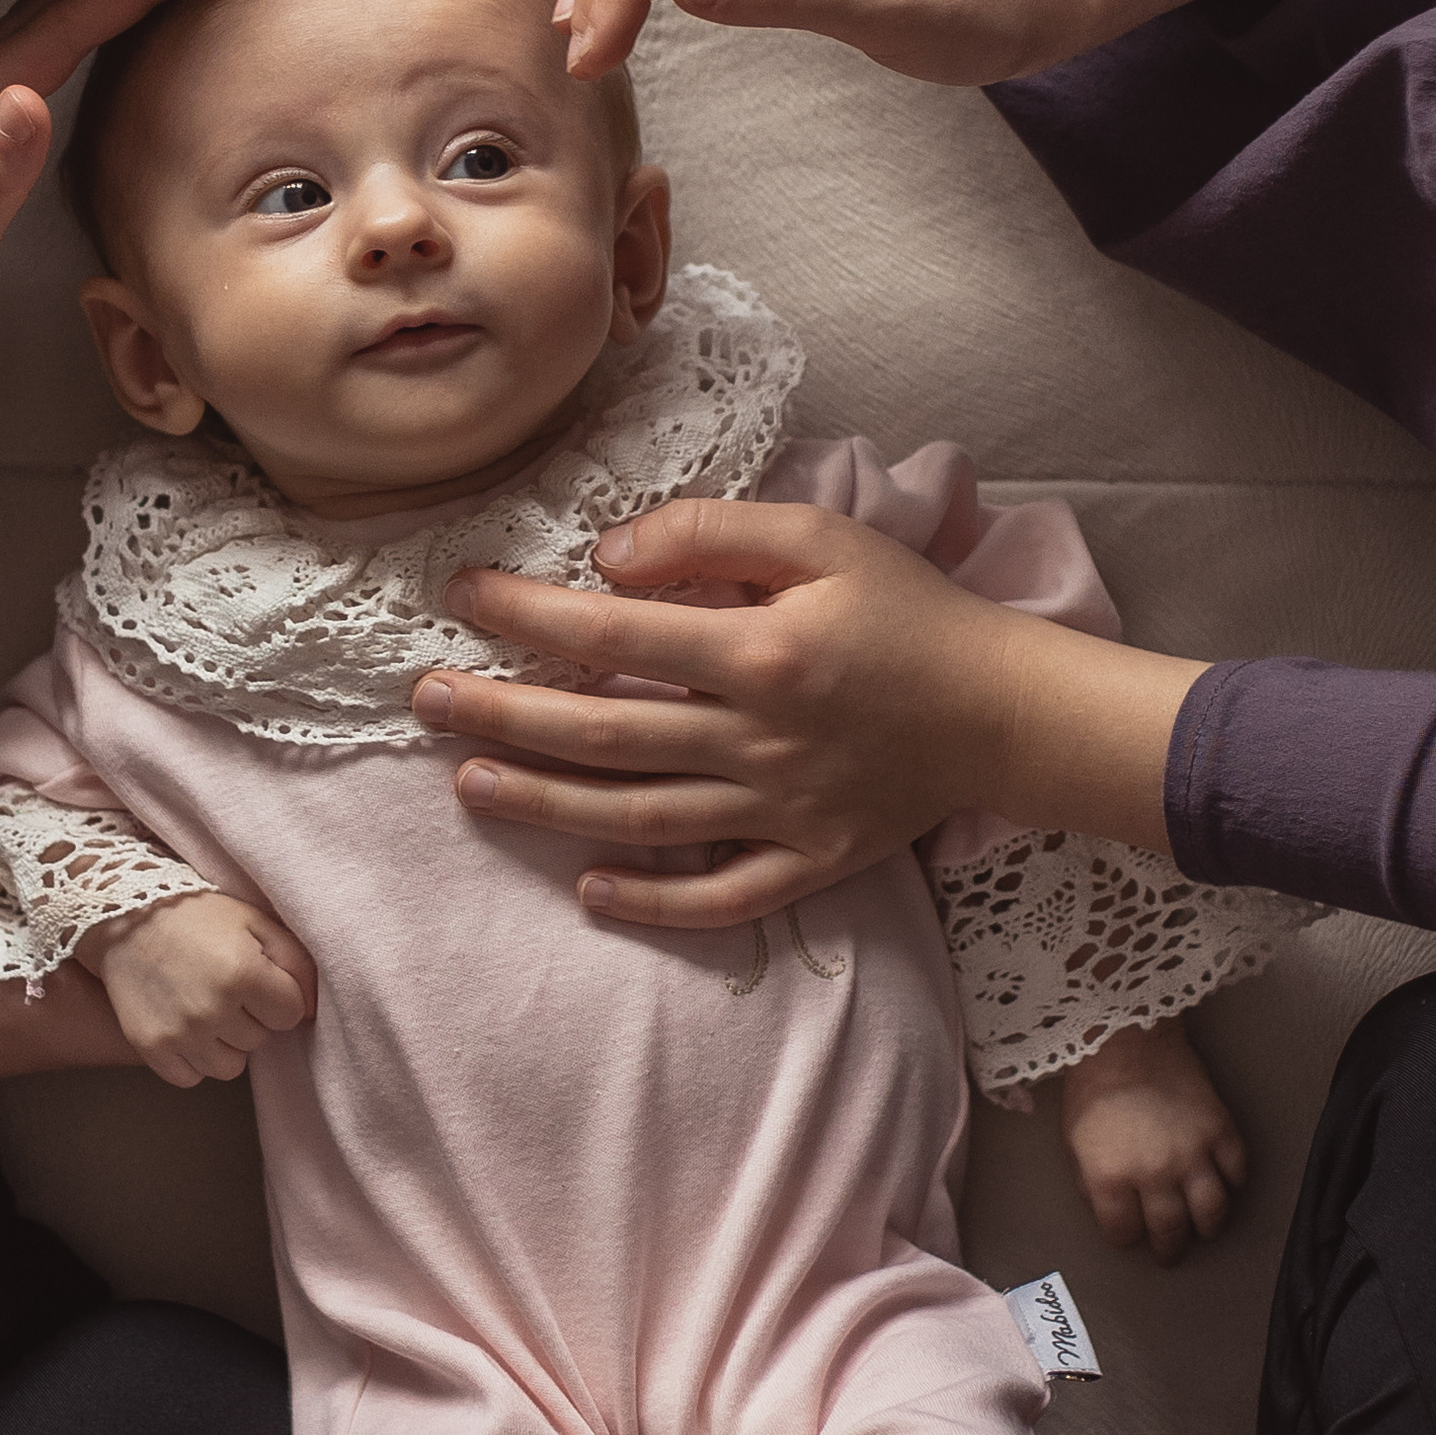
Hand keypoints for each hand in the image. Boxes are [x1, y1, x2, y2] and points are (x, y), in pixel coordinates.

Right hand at [85, 888, 316, 1087]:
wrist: (125, 915)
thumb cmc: (198, 916)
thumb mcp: (256, 922)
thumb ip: (296, 963)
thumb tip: (312, 1010)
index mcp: (243, 974)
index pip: (290, 1015)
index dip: (277, 996)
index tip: (257, 978)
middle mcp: (211, 1009)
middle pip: (260, 1040)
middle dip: (251, 1016)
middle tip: (224, 985)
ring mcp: (179, 1032)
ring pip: (230, 1066)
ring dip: (225, 1042)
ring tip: (207, 1008)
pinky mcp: (151, 1047)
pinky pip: (191, 1077)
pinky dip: (193, 1058)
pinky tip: (186, 1026)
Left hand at [410, 497, 1061, 931]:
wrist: (1008, 710)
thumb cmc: (913, 612)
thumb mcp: (824, 537)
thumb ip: (713, 532)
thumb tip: (608, 558)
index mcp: (759, 654)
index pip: (611, 637)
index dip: (525, 616)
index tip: (462, 596)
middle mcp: (757, 741)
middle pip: (602, 734)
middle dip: (502, 716)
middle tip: (427, 700)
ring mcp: (780, 812)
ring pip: (637, 817)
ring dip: (543, 805)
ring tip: (467, 786)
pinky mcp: (809, 861)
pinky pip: (717, 897)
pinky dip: (650, 902)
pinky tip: (586, 891)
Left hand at [1052, 1017, 1249, 1267]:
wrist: (1126, 1040)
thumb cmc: (1092, 1088)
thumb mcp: (1074, 1142)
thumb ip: (1090, 1183)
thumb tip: (1107, 1208)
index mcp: (1111, 1178)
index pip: (1123, 1232)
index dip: (1126, 1238)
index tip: (1130, 1236)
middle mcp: (1154, 1174)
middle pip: (1170, 1231)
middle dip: (1169, 1249)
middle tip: (1170, 1253)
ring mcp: (1192, 1153)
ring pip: (1212, 1211)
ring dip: (1208, 1227)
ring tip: (1203, 1230)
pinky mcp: (1220, 1130)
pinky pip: (1237, 1171)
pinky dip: (1233, 1183)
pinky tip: (1224, 1185)